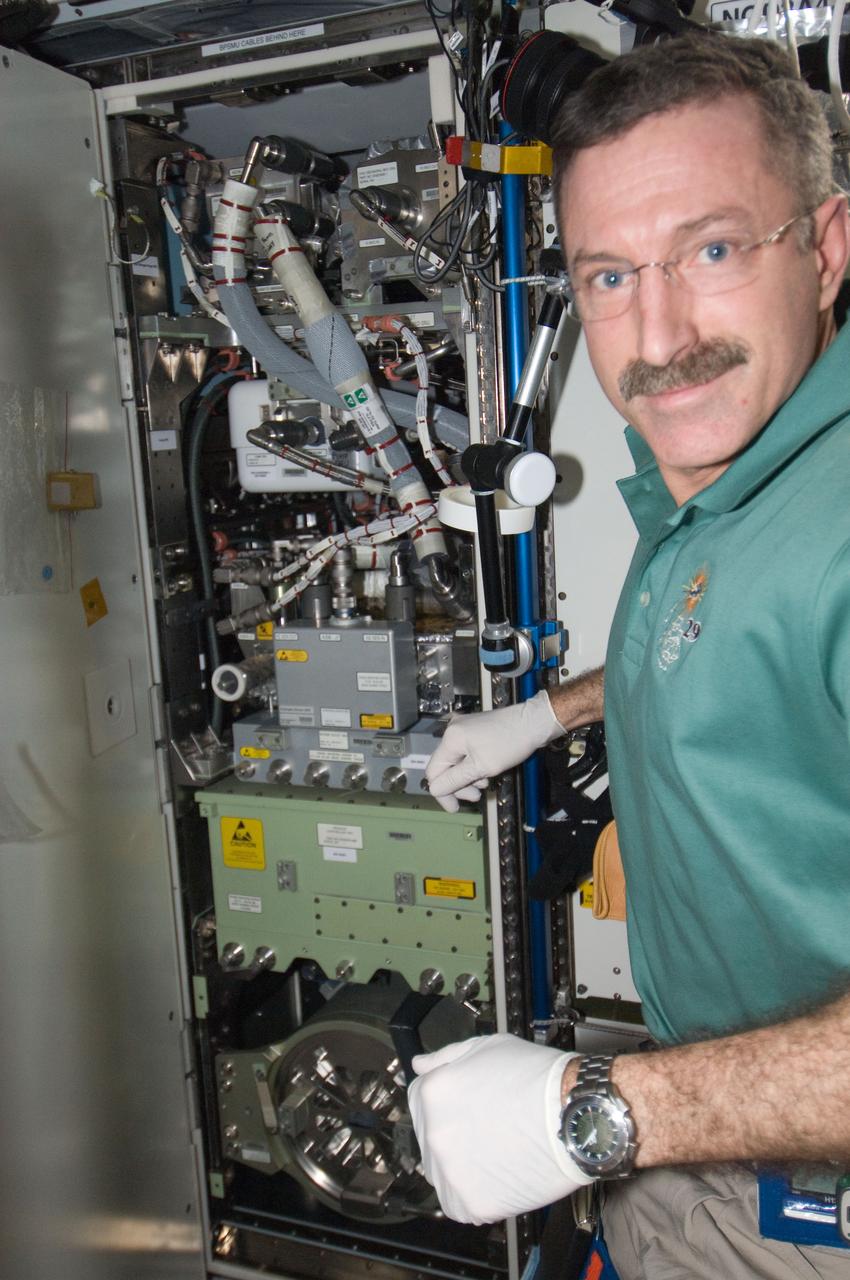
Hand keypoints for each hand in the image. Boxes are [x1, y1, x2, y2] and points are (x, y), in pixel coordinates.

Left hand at [408, 1034, 592, 1223]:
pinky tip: (502, 1176)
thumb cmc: (538, 1078)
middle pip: (431, 1140)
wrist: (575, 1115)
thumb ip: (446, 1057)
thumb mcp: (488, 1047)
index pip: (418, 1102)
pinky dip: (479, 1197)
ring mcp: (450, 1171)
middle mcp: (434, 1133)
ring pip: (444, 1175)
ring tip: (499, 1153)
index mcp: (433, 1093)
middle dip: (456, 1135)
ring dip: (464, 1168)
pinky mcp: (471, 1203)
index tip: (465, 1111)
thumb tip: (421, 1065)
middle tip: (490, 1131)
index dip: (446, 1104)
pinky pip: (463, 1206)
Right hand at [425, 691, 565, 812]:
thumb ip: (455, 780)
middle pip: (445, 767)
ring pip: (456, 762)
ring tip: (485, 782)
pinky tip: (486, 771)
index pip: (434, 771)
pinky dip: (473, 766)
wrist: (533, 722)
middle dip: (458, 785)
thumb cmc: (510, 743)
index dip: (442, 792)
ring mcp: (463, 730)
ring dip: (468, 777)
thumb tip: (435, 789)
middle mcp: (453, 732)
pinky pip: (465, 754)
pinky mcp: (473, 731)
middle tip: (477, 795)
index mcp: (451, 739)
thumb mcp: (482, 767)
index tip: (455, 807)